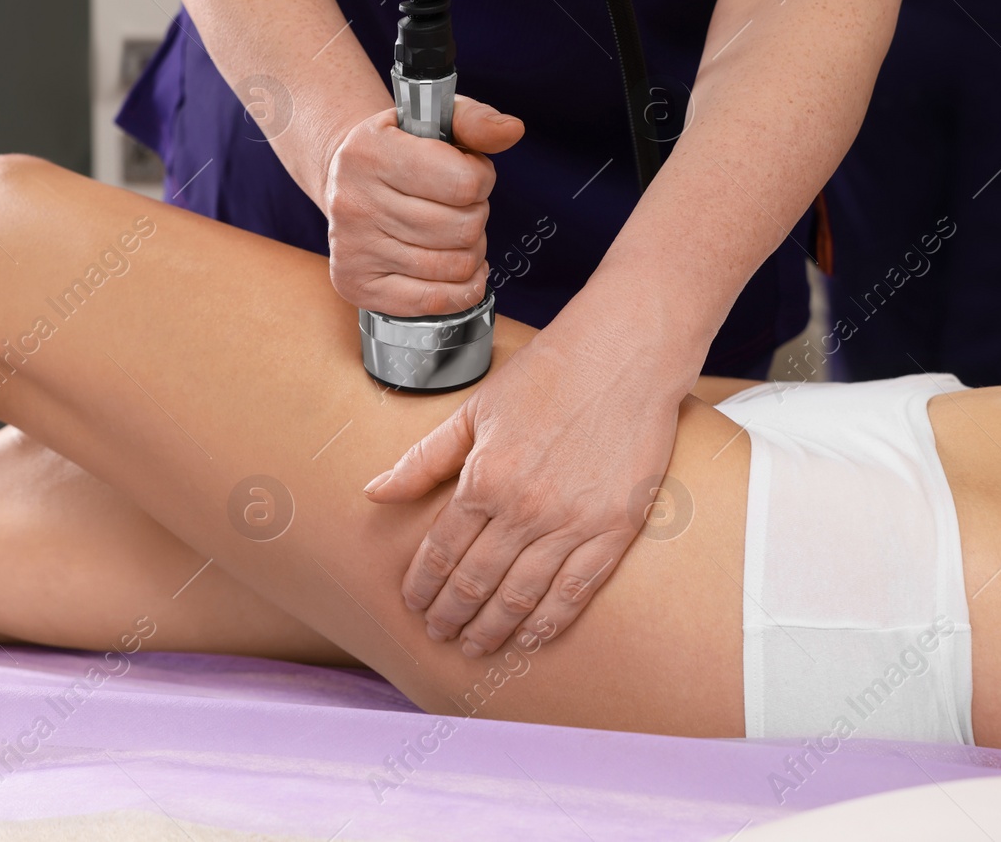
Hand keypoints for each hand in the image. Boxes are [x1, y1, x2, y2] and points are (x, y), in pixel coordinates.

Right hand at [323, 97, 523, 317]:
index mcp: (371, 153)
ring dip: (470, 252)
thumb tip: (512, 131)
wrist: (346, 178)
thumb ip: (476, 121)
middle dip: (476, 216)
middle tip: (459, 207)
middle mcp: (354, 202)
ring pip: (454, 267)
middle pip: (463, 228)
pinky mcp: (356, 285)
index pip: (464, 183)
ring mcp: (352, 248)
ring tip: (453, 234)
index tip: (468, 173)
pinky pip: (433, 302)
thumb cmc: (400, 149)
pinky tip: (458, 271)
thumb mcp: (433, 120)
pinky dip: (460, 290)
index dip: (481, 179)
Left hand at [363, 305, 687, 655]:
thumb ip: (423, 459)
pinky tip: (532, 637)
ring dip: (493, 628)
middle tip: (438, 634)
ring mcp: (573, 524)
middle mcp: (525, 510)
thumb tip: (374, 493)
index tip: (413, 605)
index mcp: (484, 479)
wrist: (627, 354)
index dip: (423, 586)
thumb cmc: (549, 374)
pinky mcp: (615, 530)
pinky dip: (549, 622)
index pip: (441, 551)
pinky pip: (576, 592)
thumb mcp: (475, 410)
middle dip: (451, 615)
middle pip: (476, 583)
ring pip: (522, 597)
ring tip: (476, 646)